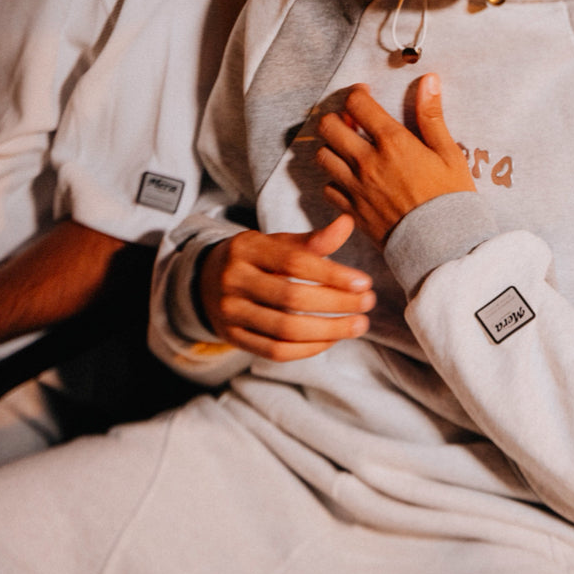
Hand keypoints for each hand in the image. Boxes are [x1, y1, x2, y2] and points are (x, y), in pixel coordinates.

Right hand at [198, 214, 374, 361]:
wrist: (206, 281)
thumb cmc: (255, 259)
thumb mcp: (277, 242)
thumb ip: (312, 240)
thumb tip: (347, 223)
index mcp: (247, 249)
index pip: (295, 262)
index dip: (333, 274)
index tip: (364, 283)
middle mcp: (234, 280)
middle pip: (291, 297)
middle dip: (336, 303)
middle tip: (368, 303)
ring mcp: (230, 312)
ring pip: (285, 329)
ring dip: (328, 330)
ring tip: (358, 325)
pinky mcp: (233, 337)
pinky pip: (275, 351)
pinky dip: (308, 349)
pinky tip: (332, 339)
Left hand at [316, 74, 474, 244]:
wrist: (444, 245)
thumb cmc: (451, 198)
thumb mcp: (449, 153)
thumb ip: (432, 116)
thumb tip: (429, 80)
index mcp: (393, 142)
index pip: (356, 104)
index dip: (357, 94)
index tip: (365, 95)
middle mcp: (367, 162)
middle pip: (329, 126)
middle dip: (338, 118)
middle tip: (352, 122)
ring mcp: (356, 188)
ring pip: (322, 157)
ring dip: (332, 148)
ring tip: (348, 150)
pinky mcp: (353, 211)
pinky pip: (328, 189)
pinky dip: (334, 181)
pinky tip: (350, 180)